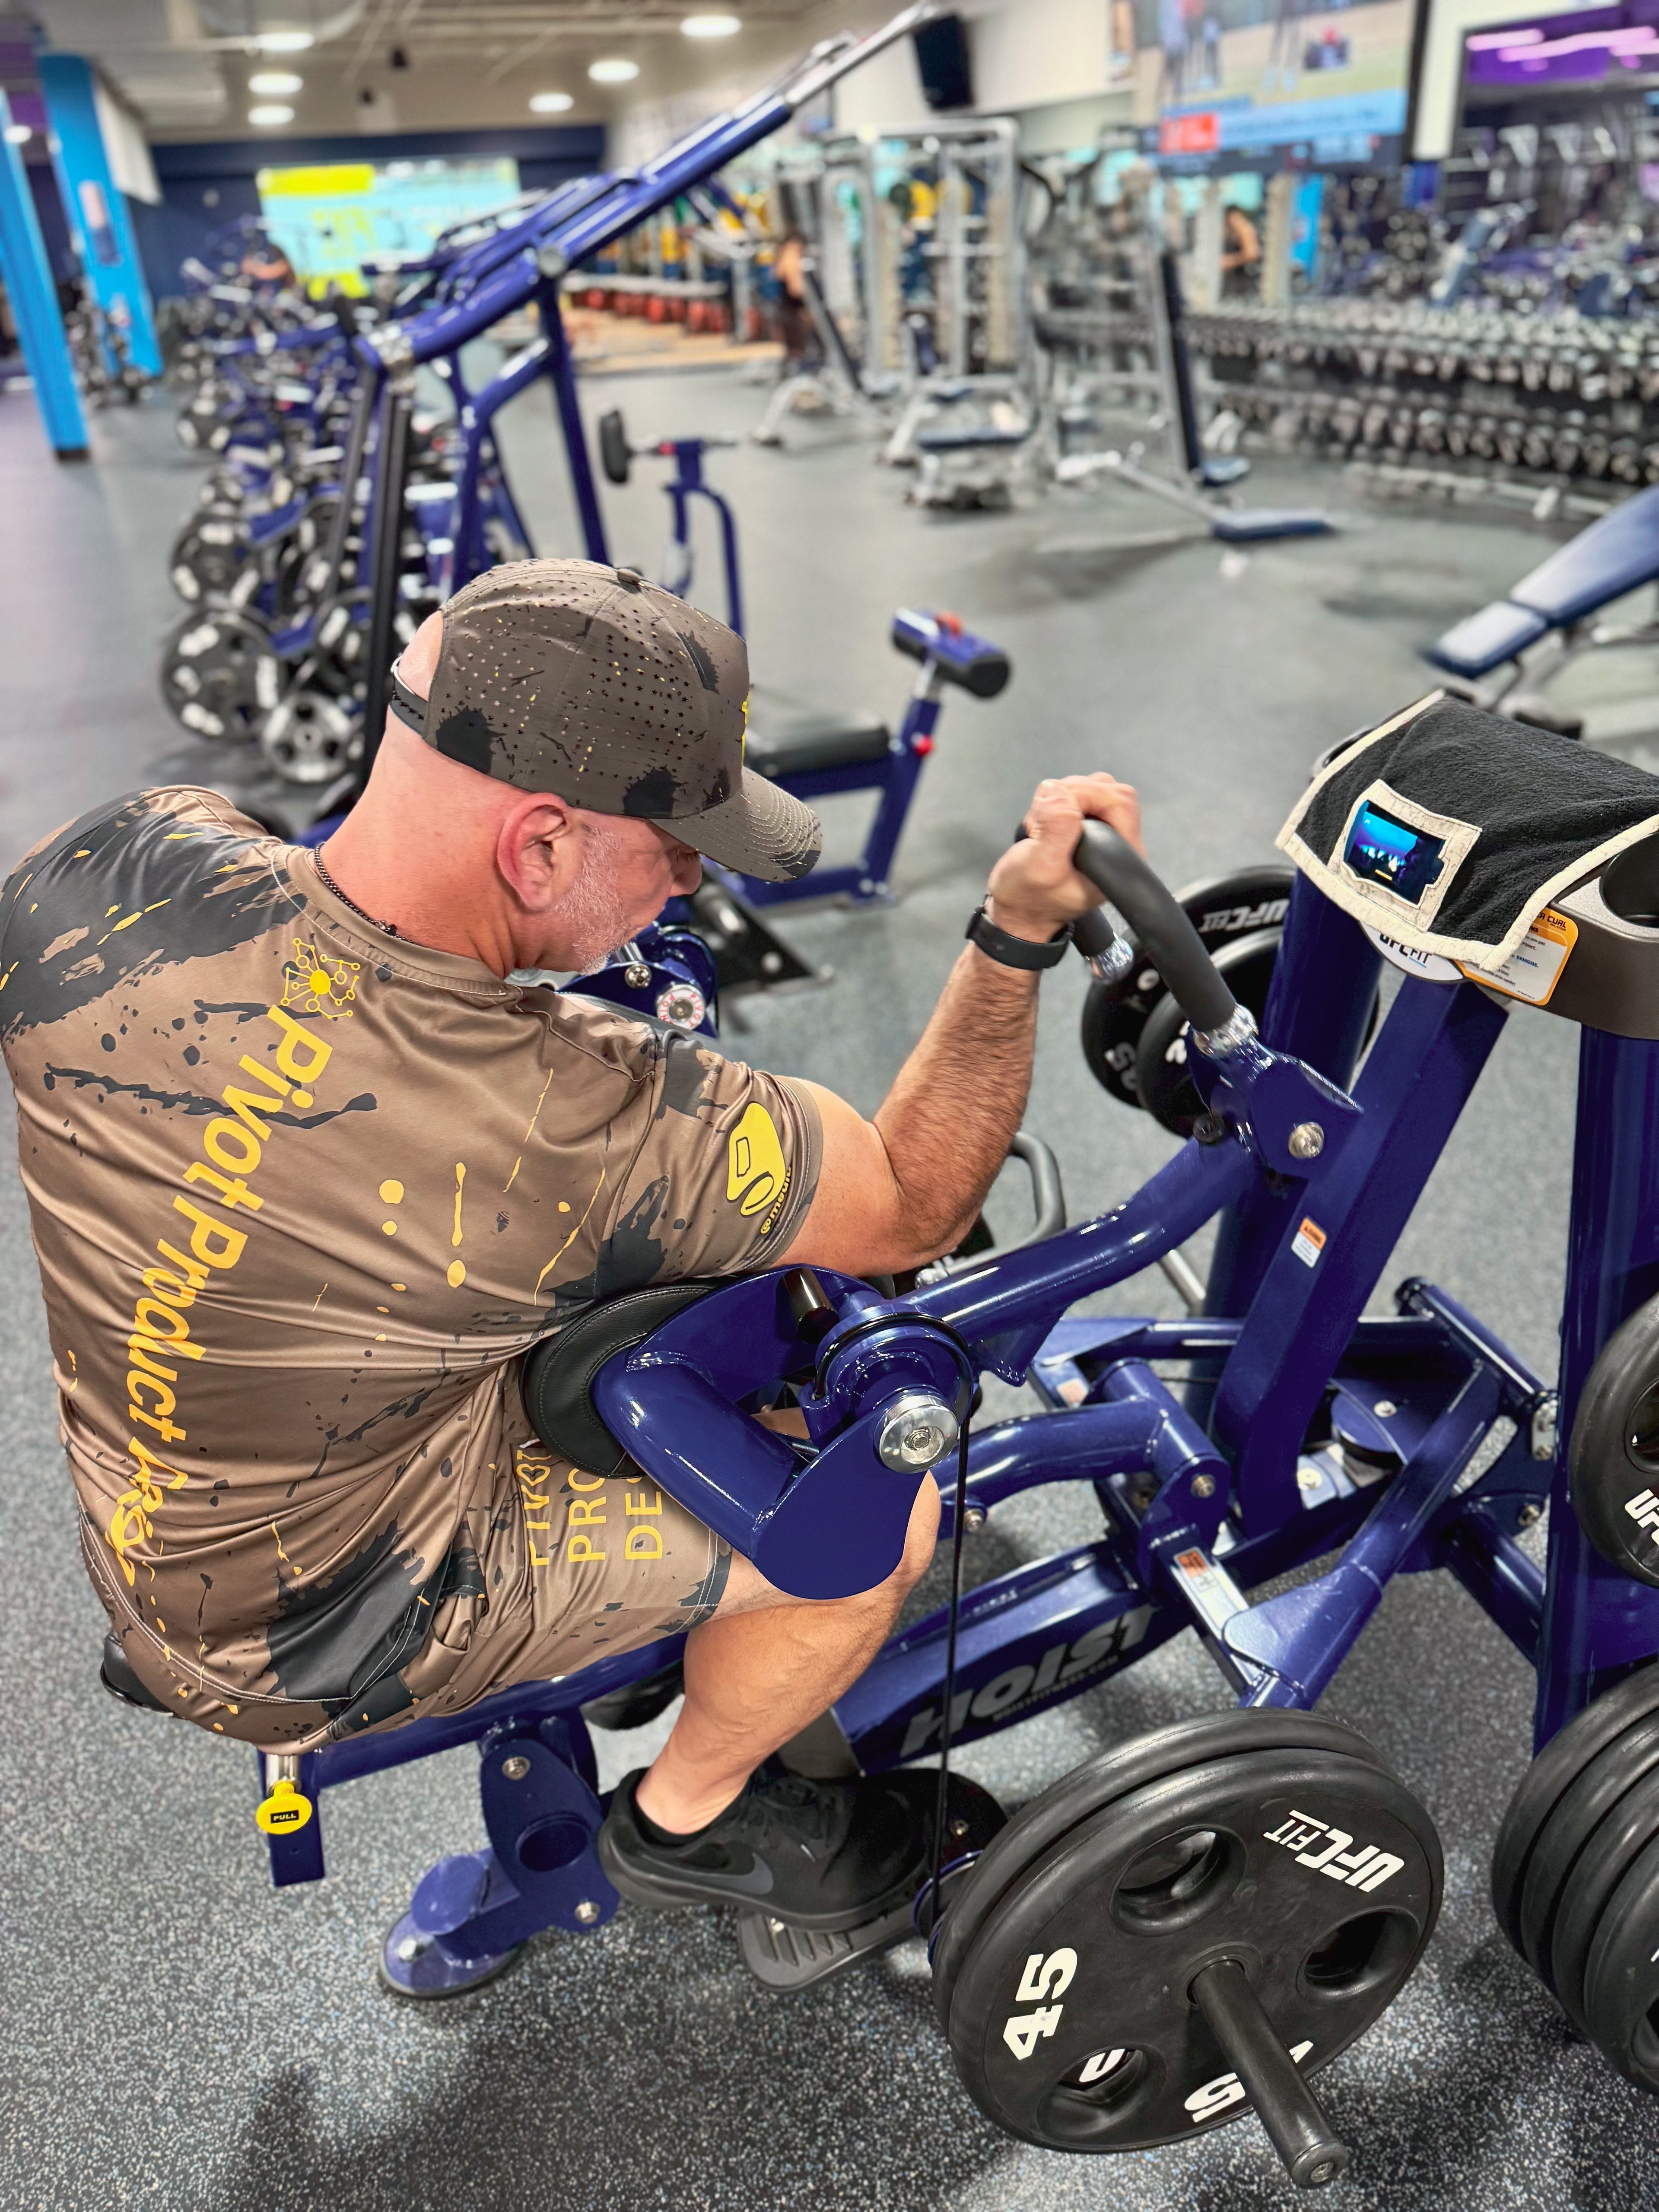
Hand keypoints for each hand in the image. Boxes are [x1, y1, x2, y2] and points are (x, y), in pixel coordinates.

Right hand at [984, 773, 1142, 943]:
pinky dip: (1055, 801)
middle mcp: (1120, 842)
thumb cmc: (1028, 898)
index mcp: (1120, 856)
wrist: (1018, 912)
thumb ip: (1056, 829)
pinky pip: (1076, 794)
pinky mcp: (1088, 826)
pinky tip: (1042, 825)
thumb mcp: (1039, 868)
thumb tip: (1061, 792)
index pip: (1118, 800)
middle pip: (1105, 788)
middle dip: (1069, 795)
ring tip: (1040, 827)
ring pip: (1090, 787)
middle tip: (1041, 823)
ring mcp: (1104, 832)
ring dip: (1060, 798)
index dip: (1085, 796)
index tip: (1052, 815)